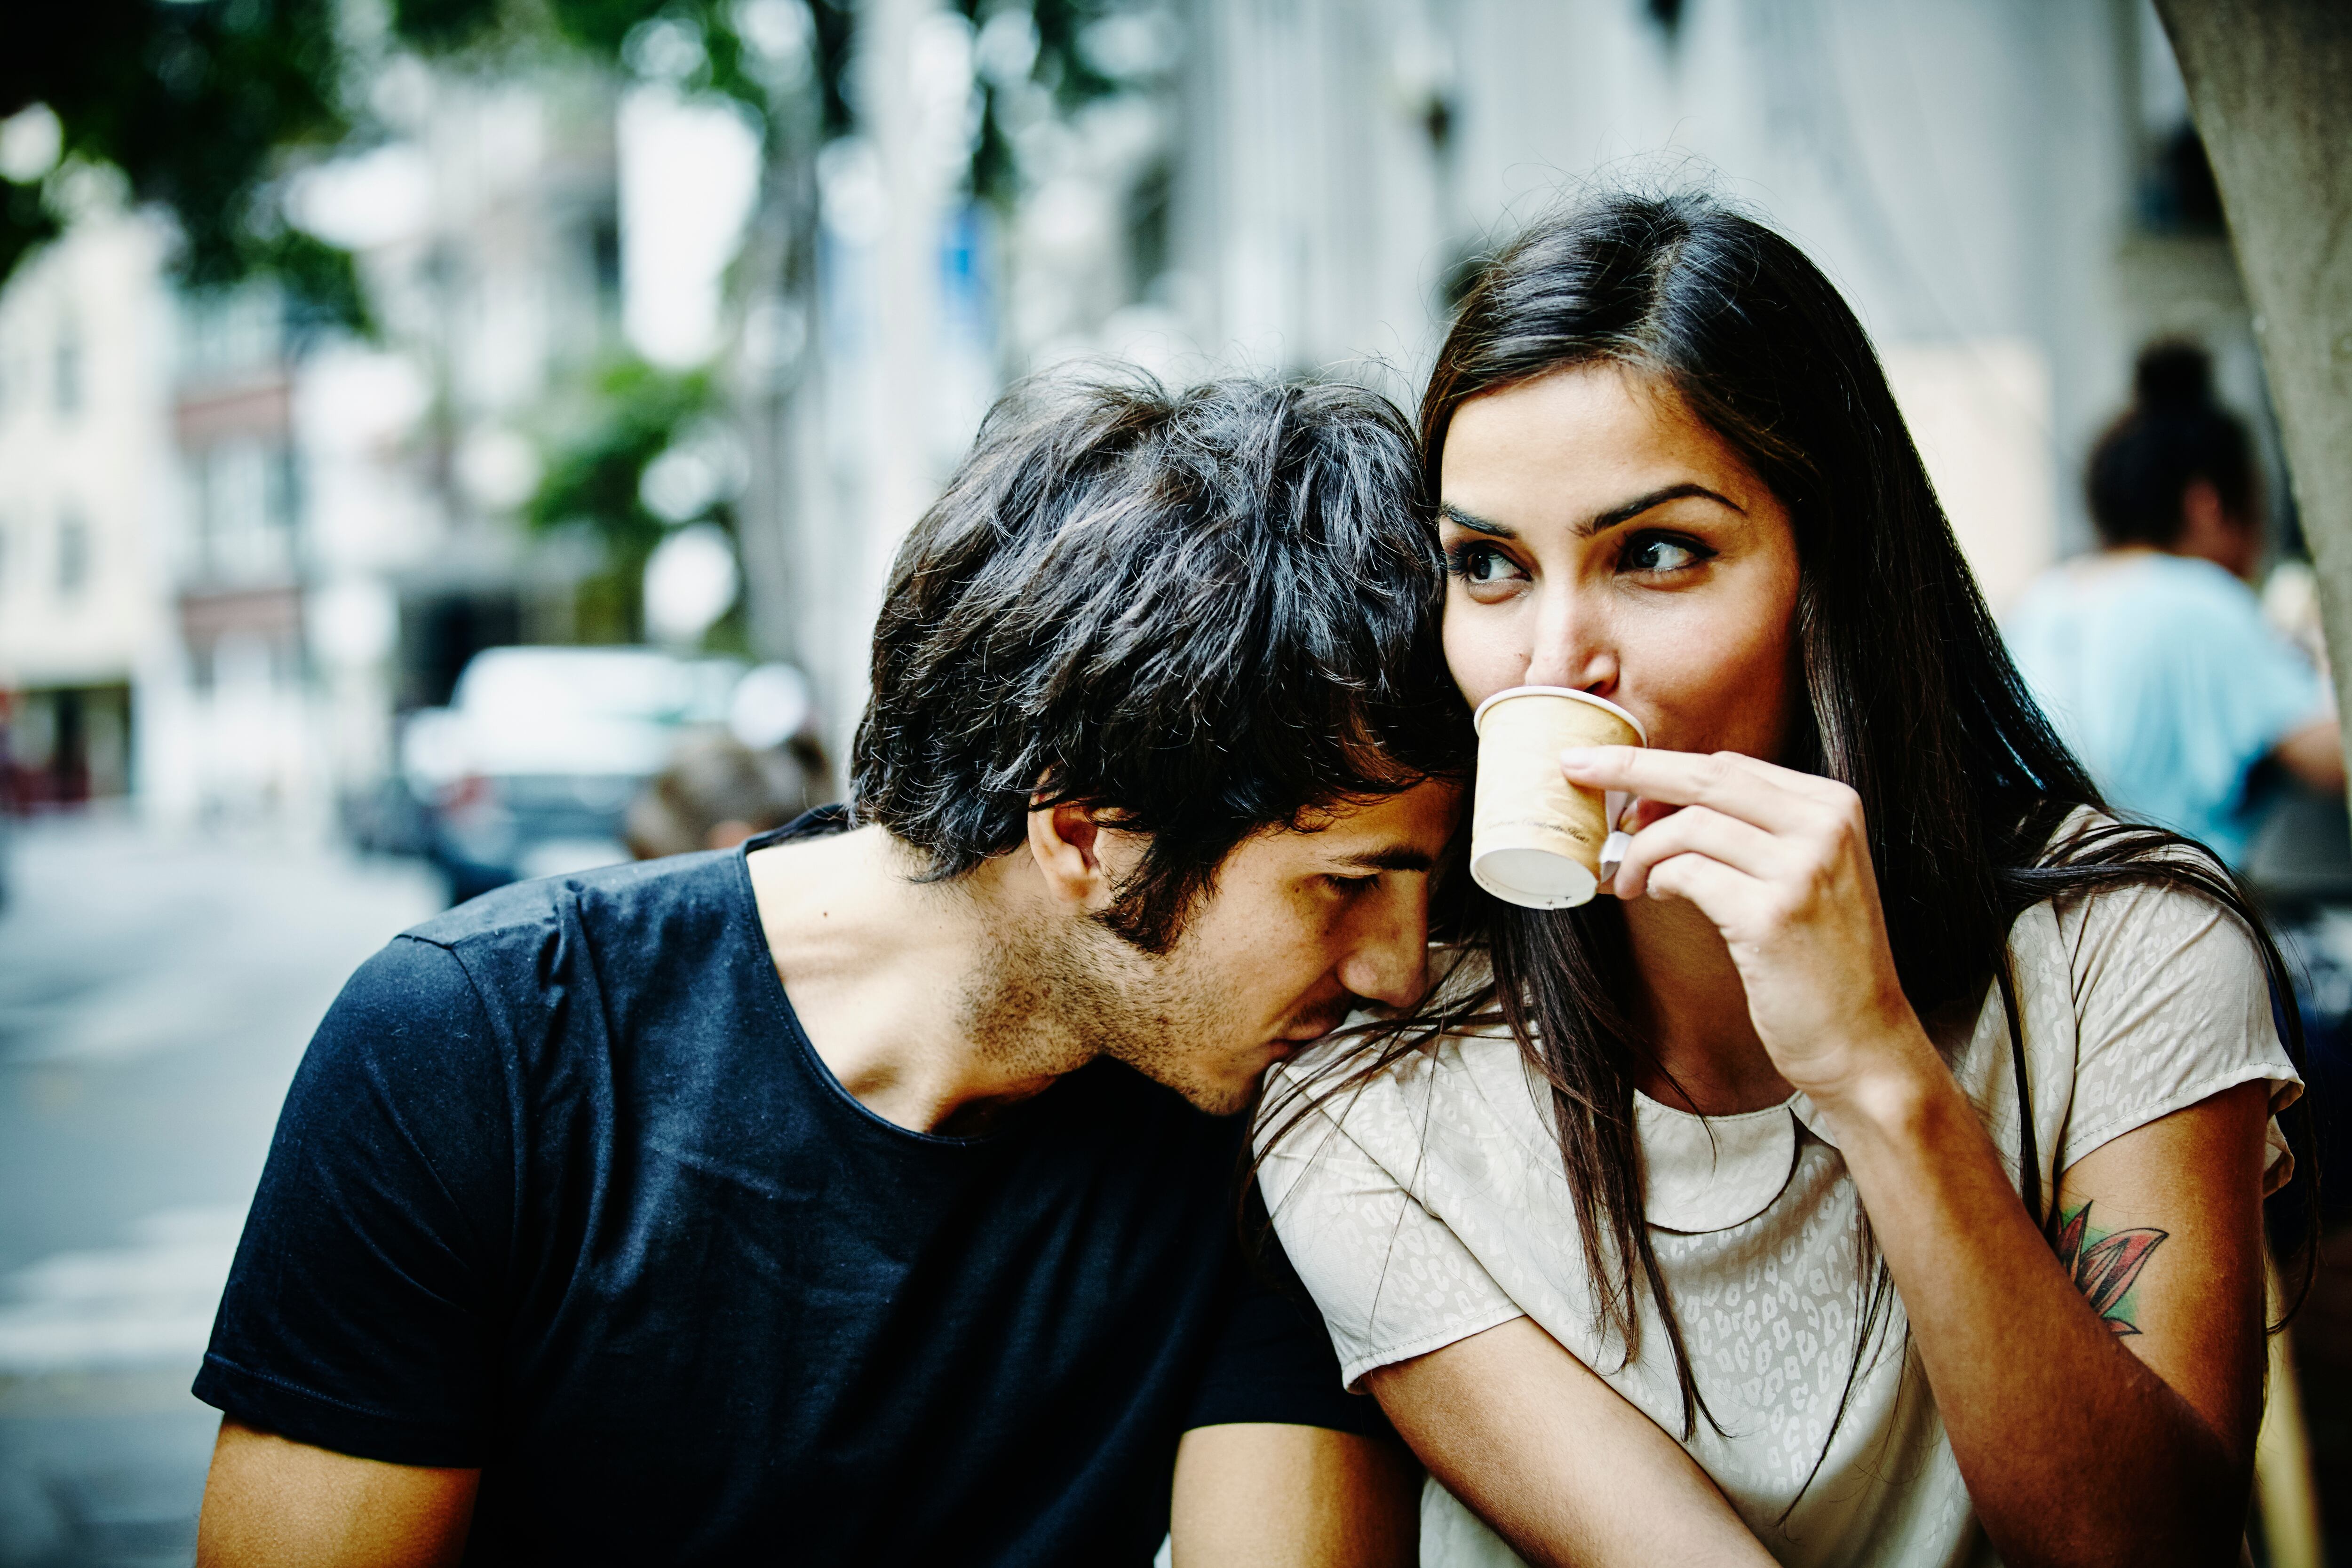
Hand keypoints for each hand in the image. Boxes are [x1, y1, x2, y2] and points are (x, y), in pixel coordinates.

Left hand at [1561, 746, 1936, 1104]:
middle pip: (1707, 776)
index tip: (1610, 770)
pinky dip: (1658, 878)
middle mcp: (1824, 826)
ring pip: (1689, 826)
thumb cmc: (1818, 961)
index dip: (1661, 767)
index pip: (1729, 765)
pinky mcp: (1772, 915)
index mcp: (1832, 805)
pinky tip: (1653, 894)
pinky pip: (1688, 873)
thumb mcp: (1801, 874)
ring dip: (1641, 849)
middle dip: (1630, 767)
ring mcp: (1802, 869)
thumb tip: (1655, 799)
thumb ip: (1749, 830)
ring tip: (1627, 879)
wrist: (1862, 1041)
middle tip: (1577, 767)